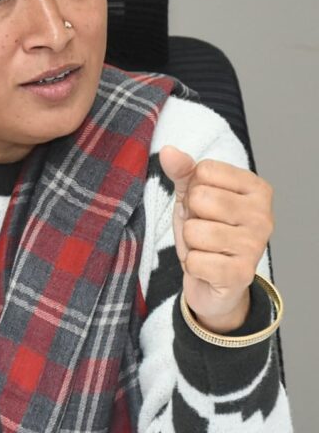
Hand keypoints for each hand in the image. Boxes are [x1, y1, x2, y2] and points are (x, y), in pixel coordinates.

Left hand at [159, 145, 273, 332]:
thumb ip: (182, 171)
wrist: (213, 281)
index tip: (204, 207)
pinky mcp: (241, 274)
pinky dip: (192, 266)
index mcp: (256, 189)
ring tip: (205, 248)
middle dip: (191, 217)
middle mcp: (263, 215)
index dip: (193, 190)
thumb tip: (168, 151)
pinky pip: (195, 261)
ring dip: (190, 243)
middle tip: (203, 229)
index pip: (205, 171)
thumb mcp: (192, 197)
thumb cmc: (206, 231)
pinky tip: (207, 267)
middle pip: (200, 199)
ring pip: (195, 231)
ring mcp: (255, 246)